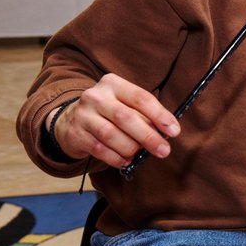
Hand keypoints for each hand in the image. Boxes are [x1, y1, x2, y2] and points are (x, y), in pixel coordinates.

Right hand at [51, 73, 178, 169]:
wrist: (71, 120)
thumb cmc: (109, 112)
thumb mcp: (126, 104)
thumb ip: (145, 115)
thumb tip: (166, 132)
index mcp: (113, 84)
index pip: (141, 98)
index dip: (160, 115)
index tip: (174, 131)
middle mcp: (96, 96)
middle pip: (126, 117)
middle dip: (148, 136)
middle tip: (164, 150)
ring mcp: (82, 115)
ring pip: (111, 135)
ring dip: (131, 148)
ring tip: (139, 155)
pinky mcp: (75, 134)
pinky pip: (99, 149)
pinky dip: (116, 158)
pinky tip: (126, 162)